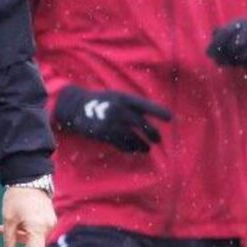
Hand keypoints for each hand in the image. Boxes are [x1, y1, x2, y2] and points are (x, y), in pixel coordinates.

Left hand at [0, 186, 55, 246]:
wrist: (29, 177)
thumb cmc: (17, 196)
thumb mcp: (8, 219)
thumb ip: (8, 239)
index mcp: (39, 227)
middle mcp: (48, 226)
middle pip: (34, 246)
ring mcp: (50, 222)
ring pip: (34, 238)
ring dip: (19, 237)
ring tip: (0, 230)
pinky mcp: (48, 217)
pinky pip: (37, 229)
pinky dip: (25, 230)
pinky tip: (12, 224)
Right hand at [54, 85, 172, 152]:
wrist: (75, 106)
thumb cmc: (100, 101)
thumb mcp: (115, 97)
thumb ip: (131, 106)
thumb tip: (151, 120)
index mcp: (123, 98)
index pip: (145, 105)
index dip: (158, 111)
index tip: (170, 118)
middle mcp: (118, 109)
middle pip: (142, 124)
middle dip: (152, 133)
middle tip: (158, 140)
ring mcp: (111, 122)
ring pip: (133, 137)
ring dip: (142, 145)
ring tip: (146, 148)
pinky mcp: (104, 133)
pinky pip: (121, 144)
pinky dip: (129, 148)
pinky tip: (133, 150)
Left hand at [206, 18, 246, 67]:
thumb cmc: (243, 39)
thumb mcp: (231, 33)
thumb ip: (218, 40)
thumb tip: (208, 52)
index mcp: (241, 22)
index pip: (223, 33)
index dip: (215, 46)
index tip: (209, 54)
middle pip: (232, 47)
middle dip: (224, 57)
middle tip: (219, 62)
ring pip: (242, 56)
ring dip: (234, 62)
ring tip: (232, 62)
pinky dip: (246, 64)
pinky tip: (244, 62)